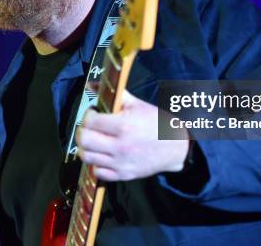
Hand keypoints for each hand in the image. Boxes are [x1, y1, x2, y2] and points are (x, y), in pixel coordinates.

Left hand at [75, 90, 189, 180]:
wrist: (177, 147)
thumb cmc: (157, 122)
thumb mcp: (137, 104)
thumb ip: (114, 94)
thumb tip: (92, 84)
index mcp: (124, 126)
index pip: (90, 121)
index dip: (88, 114)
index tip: (94, 113)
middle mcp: (120, 146)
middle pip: (84, 140)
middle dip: (83, 130)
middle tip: (90, 127)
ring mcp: (121, 163)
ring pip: (87, 157)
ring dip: (86, 146)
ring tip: (95, 140)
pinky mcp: (123, 175)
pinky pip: (98, 172)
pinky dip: (96, 163)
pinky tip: (102, 154)